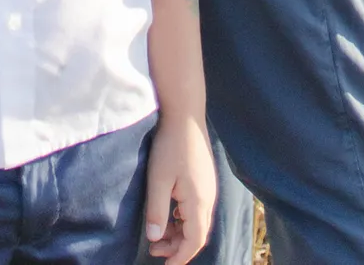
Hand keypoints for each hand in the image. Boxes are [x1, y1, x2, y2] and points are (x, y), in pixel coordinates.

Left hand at [144, 112, 217, 261]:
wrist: (186, 113)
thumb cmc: (170, 144)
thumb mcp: (158, 179)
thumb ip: (157, 211)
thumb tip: (155, 239)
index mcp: (199, 202)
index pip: (194, 241)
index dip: (180, 257)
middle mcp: (208, 198)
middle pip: (197, 234)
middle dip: (177, 247)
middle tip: (154, 250)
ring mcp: (208, 187)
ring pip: (197, 221)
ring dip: (179, 232)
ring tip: (159, 234)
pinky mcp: (204, 179)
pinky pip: (197, 208)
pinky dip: (183, 219)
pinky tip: (170, 214)